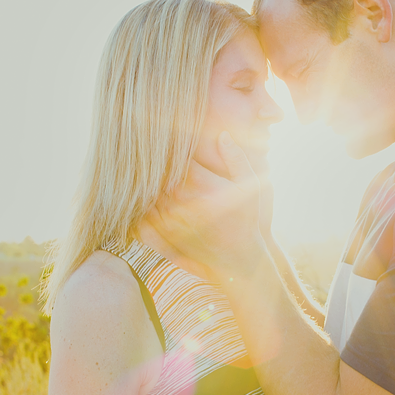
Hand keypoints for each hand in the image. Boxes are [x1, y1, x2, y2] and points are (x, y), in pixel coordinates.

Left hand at [147, 132, 267, 280]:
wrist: (238, 260)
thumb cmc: (248, 221)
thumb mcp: (251, 187)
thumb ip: (236, 159)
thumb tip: (223, 134)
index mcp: (200, 183)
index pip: (175, 155)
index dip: (171, 145)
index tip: (168, 136)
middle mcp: (181, 199)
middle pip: (156, 170)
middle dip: (155, 160)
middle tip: (149, 149)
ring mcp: (169, 217)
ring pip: (147, 188)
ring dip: (146, 179)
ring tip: (144, 168)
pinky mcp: (163, 231)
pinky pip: (144, 209)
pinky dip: (143, 200)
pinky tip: (146, 194)